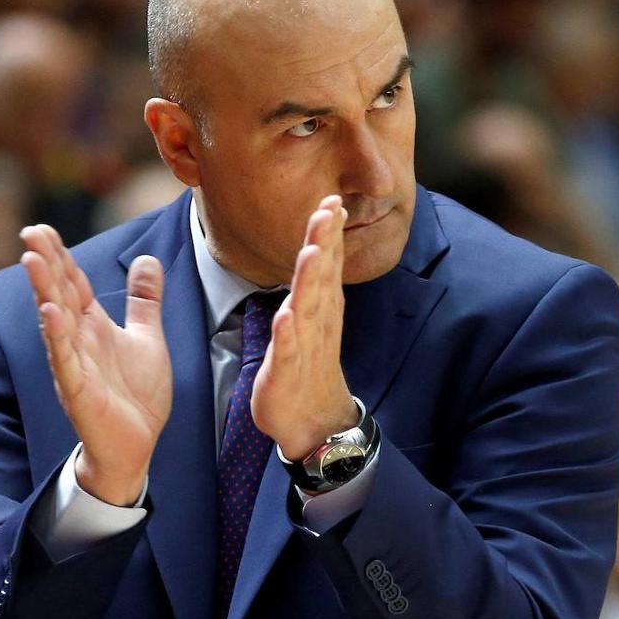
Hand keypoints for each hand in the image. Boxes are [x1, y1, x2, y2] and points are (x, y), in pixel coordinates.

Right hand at [20, 225, 171, 505]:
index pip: (72, 283)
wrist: (137, 444)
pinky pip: (64, 360)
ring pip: (55, 321)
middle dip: (45, 263)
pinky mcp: (78, 391)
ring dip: (43, 290)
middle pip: (58, 294)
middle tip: (30, 231)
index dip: (60, 256)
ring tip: (32, 260)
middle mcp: (78, 341)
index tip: (43, 227)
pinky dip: (57, 336)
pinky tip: (50, 313)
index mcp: (93, 326)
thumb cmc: (136, 394)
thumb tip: (147, 259)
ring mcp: (74, 365)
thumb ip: (144, 300)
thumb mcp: (148, 337)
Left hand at [251, 195, 357, 460]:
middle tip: (329, 210)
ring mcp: (304, 345)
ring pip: (307, 308)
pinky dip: (287, 334)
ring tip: (312, 252)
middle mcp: (317, 320)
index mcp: (322, 305)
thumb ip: (316, 279)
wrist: (314, 419)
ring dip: (310, 280)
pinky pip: (288, 351)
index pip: (328, 262)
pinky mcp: (287, 371)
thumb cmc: (309, 364)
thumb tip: (320, 241)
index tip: (333, 198)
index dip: (329, 231)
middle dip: (324, 242)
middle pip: (321, 276)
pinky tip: (285, 317)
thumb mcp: (313, 315)